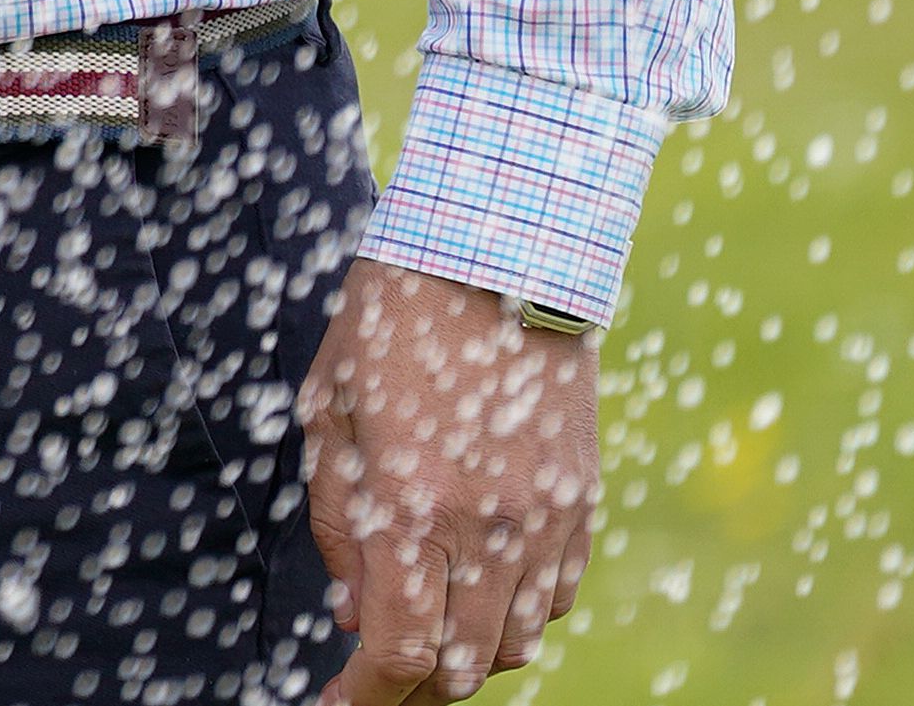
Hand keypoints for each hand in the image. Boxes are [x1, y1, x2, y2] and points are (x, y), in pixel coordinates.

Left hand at [305, 258, 599, 699]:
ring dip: (468, 652)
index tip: (339, 704)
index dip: (368, 695)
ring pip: (519, 642)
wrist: (497, 253)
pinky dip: (516, 612)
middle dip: (413, 684)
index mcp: (417, 505)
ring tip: (423, 625)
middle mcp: (492, 527)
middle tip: (373, 672)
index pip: (402, 650)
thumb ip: (342, 524)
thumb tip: (353, 613)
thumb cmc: (391, 322)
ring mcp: (548, 518)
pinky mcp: (583, 501)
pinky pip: (557, 596)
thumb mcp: (330, 414)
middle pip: (464, 666)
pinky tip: (476, 583)